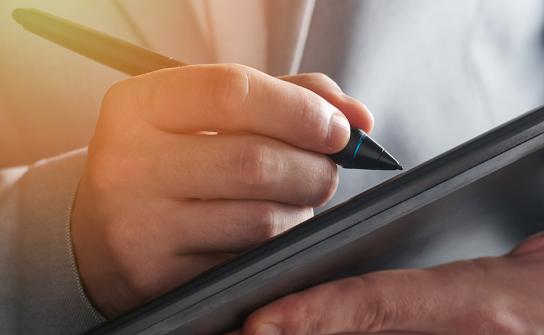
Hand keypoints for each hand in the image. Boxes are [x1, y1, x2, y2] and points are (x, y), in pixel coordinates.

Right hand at [71, 64, 372, 315]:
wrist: (101, 231)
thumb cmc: (174, 159)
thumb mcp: (208, 114)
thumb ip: (285, 97)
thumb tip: (359, 119)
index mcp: (140, 106)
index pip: (232, 93)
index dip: (300, 110)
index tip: (339, 129)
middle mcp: (129, 163)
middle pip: (256, 162)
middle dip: (315, 168)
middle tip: (328, 170)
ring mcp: (139, 226)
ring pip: (261, 221)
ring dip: (301, 211)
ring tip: (296, 200)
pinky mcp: (158, 278)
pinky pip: (249, 263)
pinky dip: (277, 246)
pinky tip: (268, 233)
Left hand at [239, 134, 543, 334]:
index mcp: (476, 304)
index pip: (381, 302)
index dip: (321, 311)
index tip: (263, 319)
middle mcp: (449, 332)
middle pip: (357, 332)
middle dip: (297, 333)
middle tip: (235, 329)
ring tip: (253, 330)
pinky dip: (338, 334)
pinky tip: (300, 328)